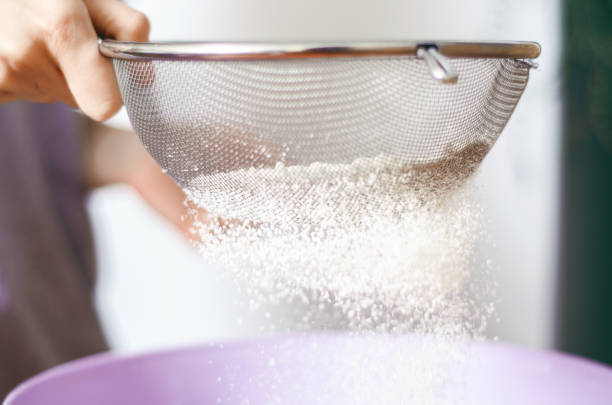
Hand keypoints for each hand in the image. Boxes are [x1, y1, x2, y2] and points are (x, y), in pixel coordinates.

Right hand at [0, 0, 148, 120]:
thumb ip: (127, 29)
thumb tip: (144, 76)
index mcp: (60, 30)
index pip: (105, 103)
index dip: (115, 93)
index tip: (111, 74)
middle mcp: (27, 56)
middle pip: (81, 101)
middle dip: (81, 77)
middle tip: (62, 41)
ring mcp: (3, 74)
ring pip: (52, 96)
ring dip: (52, 74)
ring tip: (36, 37)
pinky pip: (23, 94)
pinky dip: (26, 77)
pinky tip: (16, 47)